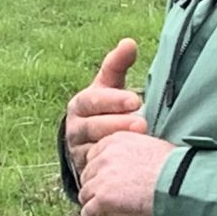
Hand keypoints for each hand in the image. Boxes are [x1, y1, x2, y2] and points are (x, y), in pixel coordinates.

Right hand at [65, 39, 146, 215]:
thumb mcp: (110, 86)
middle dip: (117, 125)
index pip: (93, 100)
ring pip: (93, 150)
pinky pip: (96, 171)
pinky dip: (111, 168)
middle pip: (92, 127)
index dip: (113, 100)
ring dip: (115, 147)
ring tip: (139, 142)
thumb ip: (117, 65)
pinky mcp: (85, 172)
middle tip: (142, 124)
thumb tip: (129, 42)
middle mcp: (74, 128)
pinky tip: (131, 167)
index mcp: (80, 104)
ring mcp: (78, 152)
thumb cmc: (107, 109)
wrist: (91, 143)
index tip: (136, 100)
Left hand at [77, 130, 175, 215]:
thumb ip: (134, 155)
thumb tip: (130, 172)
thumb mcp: (152, 150)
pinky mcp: (102, 199)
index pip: (95, 158)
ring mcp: (101, 178)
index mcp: (116, 140)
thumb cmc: (178, 171)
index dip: (101, 175)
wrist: (182, 185)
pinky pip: (88, 215)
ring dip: (96, 209)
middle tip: (111, 206)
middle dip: (97, 192)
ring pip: (85, 196)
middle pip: (88, 177)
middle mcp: (105, 155)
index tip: (112, 188)